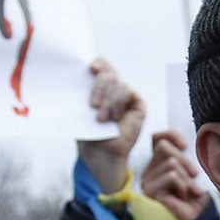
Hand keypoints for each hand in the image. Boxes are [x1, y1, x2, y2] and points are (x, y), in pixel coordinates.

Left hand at [75, 59, 145, 193]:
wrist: (99, 155)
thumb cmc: (88, 134)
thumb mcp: (82, 109)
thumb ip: (86, 91)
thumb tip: (85, 74)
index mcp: (98, 86)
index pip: (100, 66)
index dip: (97, 64)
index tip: (90, 69)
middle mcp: (113, 88)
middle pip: (107, 72)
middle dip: (99, 86)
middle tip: (92, 105)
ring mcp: (125, 95)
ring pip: (117, 81)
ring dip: (108, 99)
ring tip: (101, 118)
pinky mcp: (137, 104)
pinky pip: (126, 91)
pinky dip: (117, 103)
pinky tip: (113, 117)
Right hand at [140, 129, 208, 219]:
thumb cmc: (194, 197)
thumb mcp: (191, 172)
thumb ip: (183, 157)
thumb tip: (181, 144)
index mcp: (158, 164)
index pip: (157, 138)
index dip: (171, 136)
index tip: (185, 145)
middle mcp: (149, 171)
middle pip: (163, 146)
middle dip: (184, 160)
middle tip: (194, 176)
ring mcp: (147, 182)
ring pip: (171, 163)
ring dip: (186, 178)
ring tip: (188, 192)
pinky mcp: (151, 192)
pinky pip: (172, 177)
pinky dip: (183, 186)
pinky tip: (182, 197)